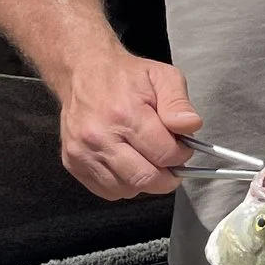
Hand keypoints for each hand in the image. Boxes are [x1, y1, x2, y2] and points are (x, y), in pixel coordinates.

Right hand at [58, 50, 199, 199]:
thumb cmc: (125, 77)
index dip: (182, 155)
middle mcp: (100, 136)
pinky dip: (124, 184)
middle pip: (146, 178)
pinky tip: (129, 164)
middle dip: (168, 176)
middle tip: (170, 161)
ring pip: (127, 190)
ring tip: (147, 158)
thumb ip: (179, 103)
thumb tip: (191, 126)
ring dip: (145, 181)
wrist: (82, 73)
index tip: (183, 147)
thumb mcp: (162, 77)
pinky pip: (107, 191)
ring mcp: (82, 152)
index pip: (165, 154)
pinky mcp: (73, 163)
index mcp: (125, 114)